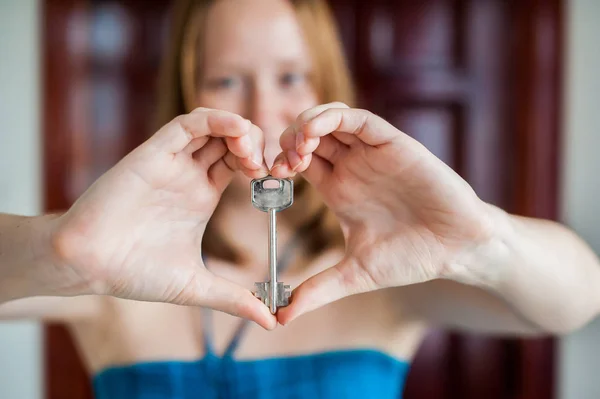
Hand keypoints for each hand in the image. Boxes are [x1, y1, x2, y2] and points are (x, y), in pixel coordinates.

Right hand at [47, 108, 275, 328]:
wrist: (88, 265)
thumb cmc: (134, 273)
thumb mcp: (196, 286)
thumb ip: (234, 299)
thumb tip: (271, 321)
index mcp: (201, 195)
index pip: (240, 163)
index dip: (263, 164)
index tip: (278, 181)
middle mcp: (189, 174)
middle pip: (231, 140)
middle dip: (257, 145)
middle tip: (269, 167)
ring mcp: (172, 162)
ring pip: (213, 126)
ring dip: (240, 130)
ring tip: (252, 155)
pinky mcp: (154, 154)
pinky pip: (188, 124)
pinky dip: (216, 119)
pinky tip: (237, 132)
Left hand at [271, 103, 493, 324]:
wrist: (456, 249)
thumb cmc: (411, 258)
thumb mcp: (355, 274)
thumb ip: (318, 290)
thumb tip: (280, 317)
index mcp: (339, 189)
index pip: (299, 162)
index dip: (279, 163)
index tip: (268, 178)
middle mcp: (352, 167)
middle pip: (308, 135)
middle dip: (287, 141)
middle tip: (281, 164)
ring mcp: (371, 153)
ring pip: (330, 119)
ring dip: (305, 126)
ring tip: (297, 149)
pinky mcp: (392, 143)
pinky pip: (358, 118)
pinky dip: (332, 117)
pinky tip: (315, 133)